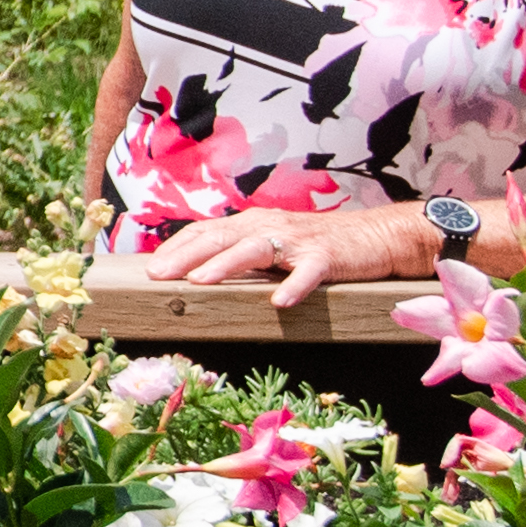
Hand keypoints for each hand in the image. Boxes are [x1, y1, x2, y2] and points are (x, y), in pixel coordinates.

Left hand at [137, 184, 438, 312]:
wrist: (376, 236)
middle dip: (185, 255)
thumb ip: (242, 254)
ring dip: (224, 265)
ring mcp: (297, 240)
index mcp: (252, 224)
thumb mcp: (274, 245)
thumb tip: (198, 274)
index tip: (149, 267)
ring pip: (254, 249)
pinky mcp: (328, 256)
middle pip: (219, 237)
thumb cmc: (317, 245)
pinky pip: (308, 272)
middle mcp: (268, 226)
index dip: (176, 247)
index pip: (205, 231)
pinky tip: (279, 302)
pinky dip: (294, 285)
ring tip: (199, 282)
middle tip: (157, 275)